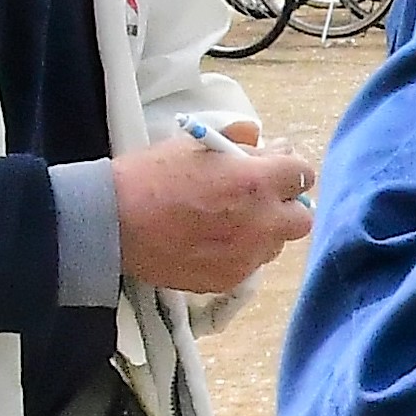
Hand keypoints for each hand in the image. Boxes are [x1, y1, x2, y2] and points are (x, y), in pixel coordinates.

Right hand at [114, 122, 312, 294]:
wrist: (113, 223)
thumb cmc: (149, 176)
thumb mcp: (193, 144)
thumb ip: (235, 139)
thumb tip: (258, 136)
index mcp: (256, 182)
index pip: (302, 174)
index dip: (289, 171)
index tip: (273, 170)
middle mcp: (261, 222)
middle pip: (301, 218)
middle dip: (286, 207)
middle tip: (259, 199)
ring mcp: (247, 255)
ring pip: (276, 244)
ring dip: (264, 231)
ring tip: (230, 222)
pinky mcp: (230, 279)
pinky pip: (250, 265)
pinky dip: (241, 253)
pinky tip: (213, 242)